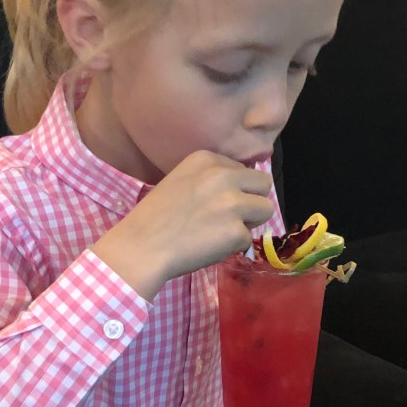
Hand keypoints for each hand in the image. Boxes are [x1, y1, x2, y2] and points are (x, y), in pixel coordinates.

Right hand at [92, 151, 272, 299]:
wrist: (140, 247)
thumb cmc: (154, 218)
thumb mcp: (181, 180)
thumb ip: (211, 178)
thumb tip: (241, 188)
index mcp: (207, 159)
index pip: (244, 169)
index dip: (236, 188)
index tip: (217, 202)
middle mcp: (223, 175)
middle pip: (263, 184)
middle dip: (252, 201)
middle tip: (231, 217)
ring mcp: (231, 203)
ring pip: (266, 209)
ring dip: (249, 223)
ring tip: (223, 232)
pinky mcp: (235, 231)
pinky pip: (248, 238)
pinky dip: (232, 246)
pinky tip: (210, 247)